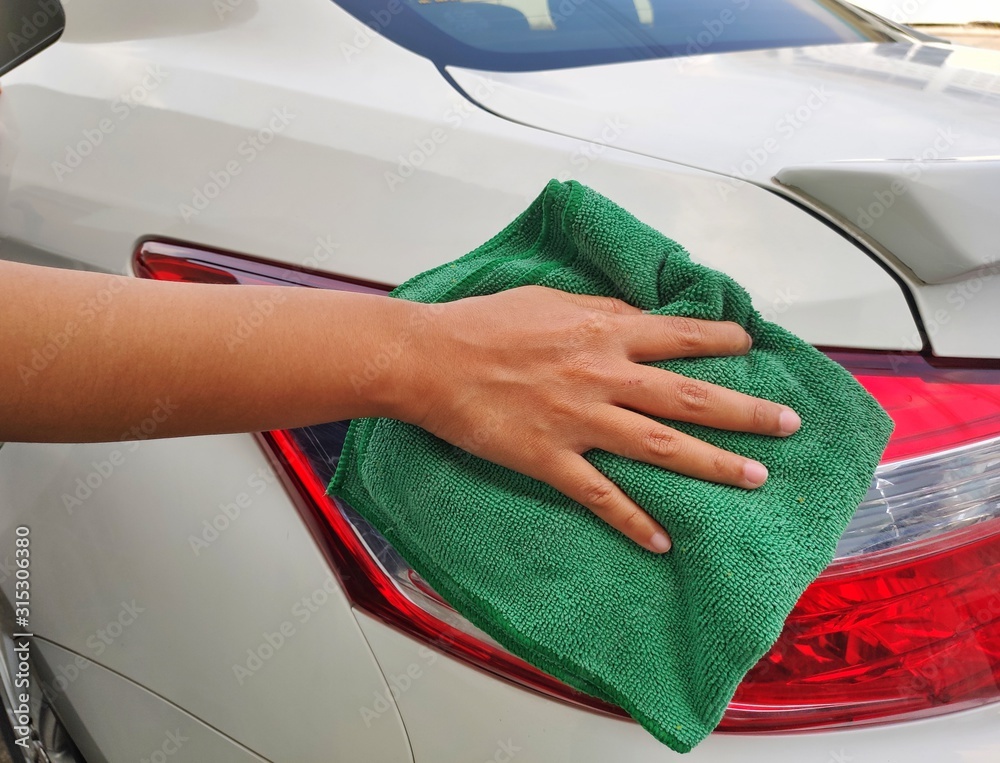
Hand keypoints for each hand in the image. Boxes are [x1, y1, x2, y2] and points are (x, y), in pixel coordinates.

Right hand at [398, 285, 800, 553]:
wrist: (430, 359)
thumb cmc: (483, 324)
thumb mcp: (548, 299)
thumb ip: (597, 311)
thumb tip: (633, 318)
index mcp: (602, 331)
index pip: (679, 336)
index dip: (721, 342)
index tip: (751, 348)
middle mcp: (602, 376)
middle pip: (688, 397)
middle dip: (745, 411)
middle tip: (787, 424)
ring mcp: (579, 421)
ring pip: (661, 446)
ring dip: (713, 464)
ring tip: (755, 478)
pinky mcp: (550, 459)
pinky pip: (601, 495)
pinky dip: (633, 520)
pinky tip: (662, 540)